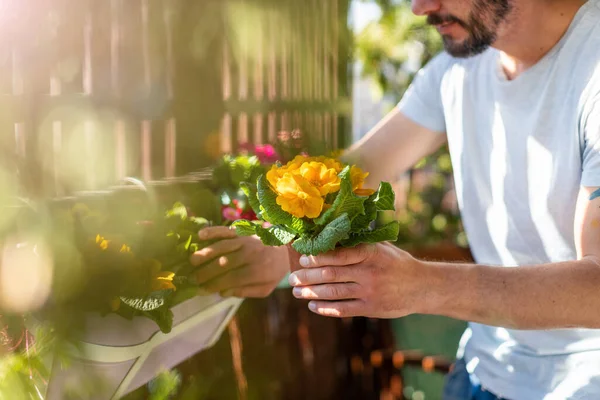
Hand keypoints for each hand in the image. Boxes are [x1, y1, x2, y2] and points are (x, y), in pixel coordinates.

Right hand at [190, 226, 290, 297]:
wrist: (288, 249)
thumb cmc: (274, 272)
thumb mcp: (265, 289)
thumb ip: (245, 292)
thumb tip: (222, 292)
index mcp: (256, 271)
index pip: (229, 279)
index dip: (213, 285)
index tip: (201, 290)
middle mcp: (250, 254)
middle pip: (222, 264)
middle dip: (205, 272)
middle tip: (192, 278)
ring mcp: (246, 240)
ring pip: (221, 247)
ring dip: (204, 253)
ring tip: (191, 261)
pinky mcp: (243, 230)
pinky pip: (226, 230)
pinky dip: (213, 231)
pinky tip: (200, 235)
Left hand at [288, 242, 427, 317]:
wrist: (422, 286)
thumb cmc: (396, 262)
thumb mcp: (380, 246)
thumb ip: (357, 242)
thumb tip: (328, 235)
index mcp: (369, 252)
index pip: (337, 255)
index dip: (316, 257)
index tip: (302, 259)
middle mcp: (368, 272)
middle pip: (330, 274)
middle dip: (307, 276)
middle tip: (292, 278)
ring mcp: (369, 292)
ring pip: (333, 292)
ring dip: (310, 292)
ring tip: (297, 291)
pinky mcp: (371, 308)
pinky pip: (342, 309)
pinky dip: (324, 307)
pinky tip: (312, 304)